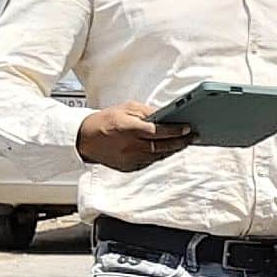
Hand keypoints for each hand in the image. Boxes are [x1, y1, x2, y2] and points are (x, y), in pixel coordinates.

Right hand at [76, 103, 193, 171]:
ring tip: (183, 143)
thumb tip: (166, 116)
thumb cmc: (105, 121)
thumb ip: (147, 112)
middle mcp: (130, 146)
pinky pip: (149, 162)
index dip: (176, 131)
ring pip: (158, 156)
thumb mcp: (125, 109)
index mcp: (130, 129)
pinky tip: (167, 149)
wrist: (83, 139)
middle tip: (193, 137)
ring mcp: (129, 159)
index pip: (159, 131)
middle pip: (162, 146)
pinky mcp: (128, 167)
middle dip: (180, 142)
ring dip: (172, 150)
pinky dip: (159, 156)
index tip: (188, 128)